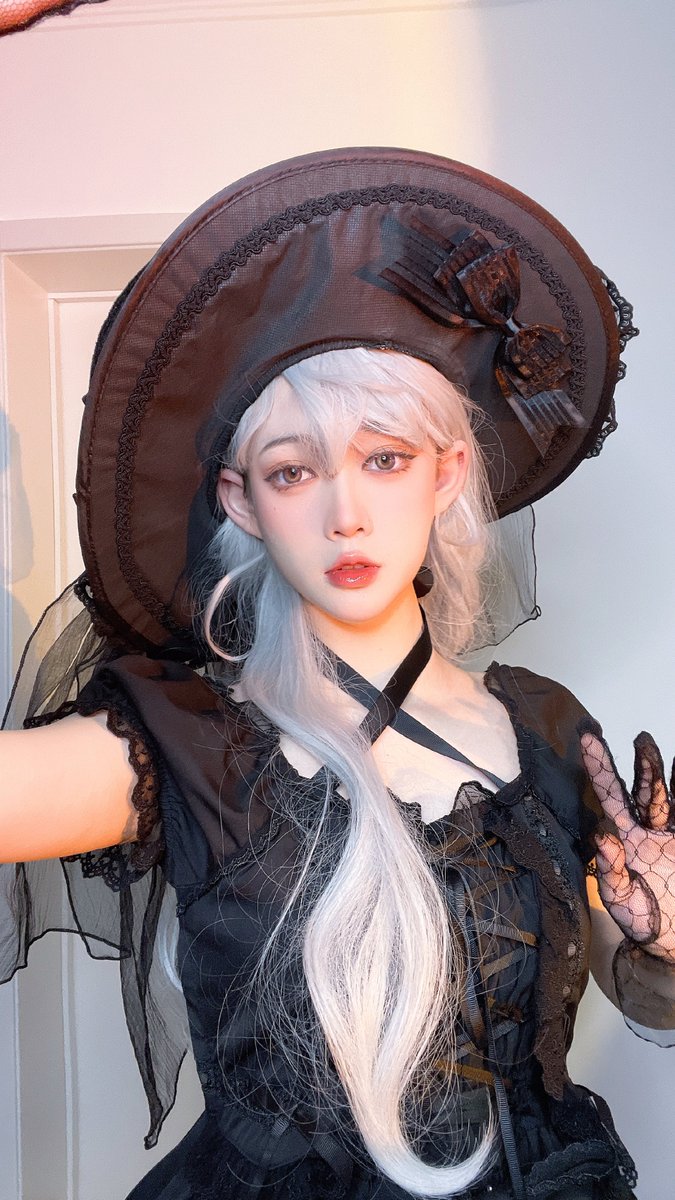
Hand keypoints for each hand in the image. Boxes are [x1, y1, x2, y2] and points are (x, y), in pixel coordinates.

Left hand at [580, 723, 674, 962]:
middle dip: (641, 765)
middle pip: (644, 791)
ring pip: (667, 798)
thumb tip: (602, 838)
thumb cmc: (645, 922)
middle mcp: (648, 831)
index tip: (587, 740)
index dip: (599, 769)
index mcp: (625, 840)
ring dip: (660, 774)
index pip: (610, 798)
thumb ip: (611, 872)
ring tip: (652, 747)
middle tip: (638, 739)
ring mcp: (671, 835)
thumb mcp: (622, 901)